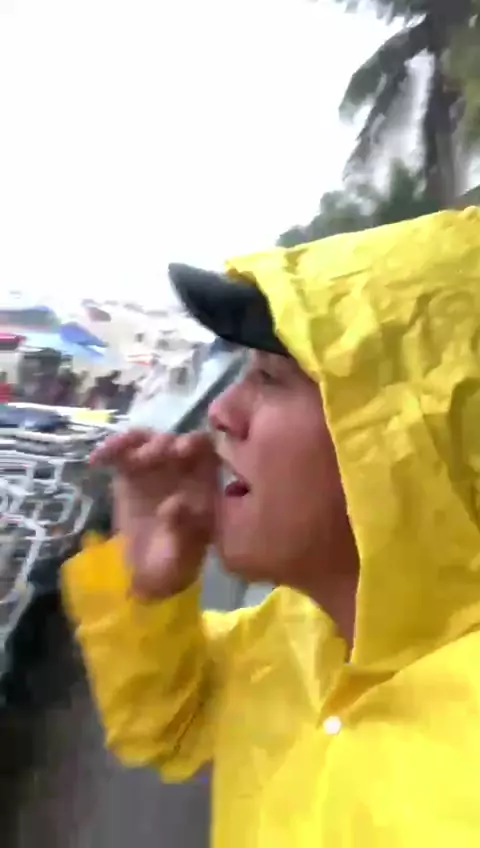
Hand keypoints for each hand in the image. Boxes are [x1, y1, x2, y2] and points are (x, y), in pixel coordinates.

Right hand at [90, 429, 218, 599]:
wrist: (150, 573)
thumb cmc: (177, 561)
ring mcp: (154, 468)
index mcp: (204, 482)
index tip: (180, 451)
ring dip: (135, 442)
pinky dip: (109, 449)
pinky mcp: (128, 472)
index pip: (206, 449)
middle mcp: (181, 468)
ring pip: (146, 440)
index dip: (196, 444)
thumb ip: (183, 528)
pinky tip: (96, 460)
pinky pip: (120, 452)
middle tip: (146, 458)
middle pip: (174, 439)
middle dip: (162, 443)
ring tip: (122, 458)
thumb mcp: (183, 551)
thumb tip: (175, 503)